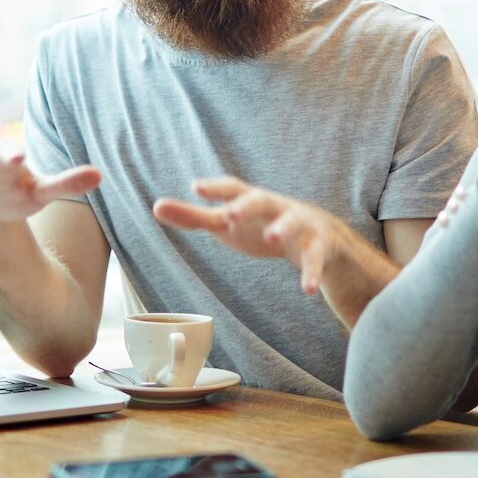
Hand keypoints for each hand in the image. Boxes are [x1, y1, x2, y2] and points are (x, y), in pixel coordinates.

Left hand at [152, 176, 353, 294]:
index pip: (233, 188)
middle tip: (228, 215)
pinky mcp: (321, 244)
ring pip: (294, 222)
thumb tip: (156, 206)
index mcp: (252, 200)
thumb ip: (195, 216)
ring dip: (284, 228)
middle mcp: (276, 206)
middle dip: (247, 205)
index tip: (196, 187)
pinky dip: (312, 273)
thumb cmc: (262, 225)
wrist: (321, 236)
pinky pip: (316, 258)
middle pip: (261, 199)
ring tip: (273, 240)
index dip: (216, 187)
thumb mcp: (229, 223)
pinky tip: (307, 290)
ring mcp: (301, 223)